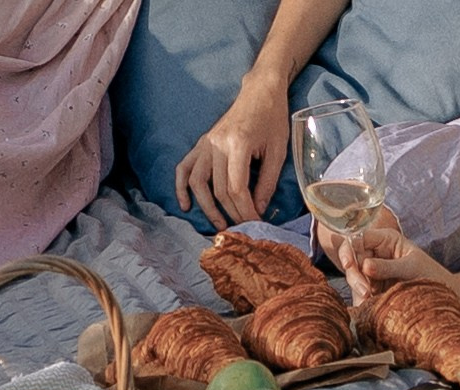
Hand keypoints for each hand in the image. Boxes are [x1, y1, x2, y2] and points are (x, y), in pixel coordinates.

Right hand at [175, 77, 288, 229]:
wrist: (260, 92)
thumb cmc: (272, 119)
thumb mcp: (278, 151)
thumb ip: (267, 182)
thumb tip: (258, 210)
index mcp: (239, 143)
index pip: (236, 188)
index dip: (245, 210)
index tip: (255, 223)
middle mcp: (217, 144)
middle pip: (218, 189)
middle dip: (231, 213)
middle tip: (243, 227)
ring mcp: (206, 143)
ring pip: (197, 183)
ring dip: (207, 208)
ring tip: (220, 224)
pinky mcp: (201, 143)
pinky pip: (184, 168)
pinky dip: (181, 188)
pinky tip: (186, 205)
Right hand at [318, 220, 453, 304]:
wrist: (441, 297)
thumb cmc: (431, 275)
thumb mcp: (411, 268)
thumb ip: (388, 266)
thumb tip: (364, 266)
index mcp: (384, 240)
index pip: (358, 238)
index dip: (349, 250)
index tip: (351, 265)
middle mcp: (375, 253)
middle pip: (351, 258)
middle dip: (354, 275)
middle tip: (365, 291)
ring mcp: (371, 271)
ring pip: (352, 276)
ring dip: (358, 288)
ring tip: (369, 299)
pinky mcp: (371, 287)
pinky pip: (358, 291)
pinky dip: (360, 299)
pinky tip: (367, 306)